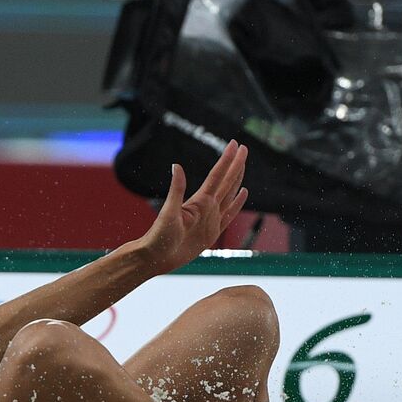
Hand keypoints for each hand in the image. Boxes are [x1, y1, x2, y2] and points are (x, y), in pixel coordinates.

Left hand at [135, 141, 248, 274]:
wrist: (157, 256)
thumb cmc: (160, 236)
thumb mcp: (169, 212)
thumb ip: (176, 189)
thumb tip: (176, 166)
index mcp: (199, 201)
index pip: (217, 176)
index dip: (227, 160)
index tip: (235, 145)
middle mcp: (207, 207)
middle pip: (226, 182)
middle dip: (235, 165)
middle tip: (244, 148)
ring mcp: (211, 218)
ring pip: (229, 195)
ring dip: (237, 180)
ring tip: (243, 166)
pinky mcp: (213, 232)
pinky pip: (229, 215)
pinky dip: (237, 204)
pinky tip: (243, 193)